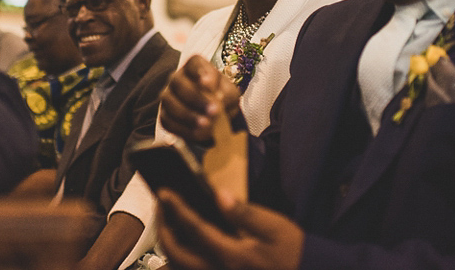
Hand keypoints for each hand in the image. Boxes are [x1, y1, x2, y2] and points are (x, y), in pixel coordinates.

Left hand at [157, 187, 303, 269]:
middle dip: (163, 228)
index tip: (164, 192)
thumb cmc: (293, 253)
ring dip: (168, 245)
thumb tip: (219, 195)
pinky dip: (180, 259)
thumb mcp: (275, 227)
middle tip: (161, 206)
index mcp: (233, 255)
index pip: (195, 229)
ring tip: (167, 222)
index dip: (176, 209)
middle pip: (177, 253)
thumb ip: (244, 212)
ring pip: (180, 266)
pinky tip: (181, 244)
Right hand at [159, 56, 241, 144]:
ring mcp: (168, 96)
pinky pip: (168, 121)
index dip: (200, 73)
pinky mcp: (164, 115)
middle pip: (180, 84)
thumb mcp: (230, 93)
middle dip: (197, 98)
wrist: (212, 116)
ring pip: (171, 103)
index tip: (209, 84)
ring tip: (207, 124)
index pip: (194, 64)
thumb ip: (227, 94)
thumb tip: (218, 99)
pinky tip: (198, 133)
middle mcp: (177, 78)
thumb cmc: (222, 98)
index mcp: (195, 66)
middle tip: (214, 110)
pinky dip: (184, 129)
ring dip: (190, 115)